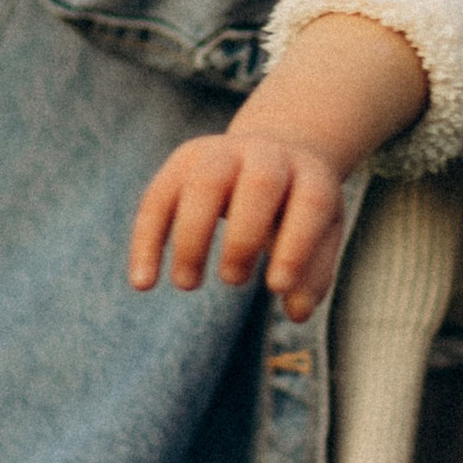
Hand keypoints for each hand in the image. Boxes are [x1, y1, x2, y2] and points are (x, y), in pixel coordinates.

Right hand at [128, 131, 351, 323]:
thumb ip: (313, 273)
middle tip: (234, 280)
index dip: (295, 246)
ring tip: (188, 284)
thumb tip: (297, 312)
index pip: (310, 204)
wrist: (273, 150)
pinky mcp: (183, 162)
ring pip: (203, 184)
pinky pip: (158, 198)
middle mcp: (267, 155)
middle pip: (259, 185)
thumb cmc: (298, 208)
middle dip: (244, 238)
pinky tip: (142, 283)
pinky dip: (147, 241)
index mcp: (310, 174)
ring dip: (192, 238)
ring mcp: (222, 153)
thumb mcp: (320, 234)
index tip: (276, 288)